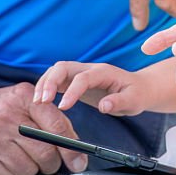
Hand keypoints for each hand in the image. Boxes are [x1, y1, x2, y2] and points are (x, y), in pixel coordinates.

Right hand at [0, 82, 87, 174]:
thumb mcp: (25, 98)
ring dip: (33, 169)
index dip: (71, 148)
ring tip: (24, 156)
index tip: (79, 161)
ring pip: (29, 169)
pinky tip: (9, 161)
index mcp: (24, 98)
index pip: (56, 126)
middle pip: (45, 153)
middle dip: (53, 163)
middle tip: (49, 160)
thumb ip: (51, 116)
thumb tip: (75, 145)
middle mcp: (7, 118)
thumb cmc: (0, 107)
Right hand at [33, 61, 148, 115]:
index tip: (63, 107)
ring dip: (44, 84)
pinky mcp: (75, 81)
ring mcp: (80, 73)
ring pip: (56, 71)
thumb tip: (104, 106)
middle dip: (50, 82)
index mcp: (103, 72)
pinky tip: (40, 100)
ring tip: (37, 102)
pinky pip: (56, 80)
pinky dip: (46, 87)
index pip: (82, 78)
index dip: (71, 91)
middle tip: (41, 102)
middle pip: (63, 67)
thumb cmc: (136, 94)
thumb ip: (119, 102)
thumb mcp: (134, 101)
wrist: (138, 88)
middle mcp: (89, 69)